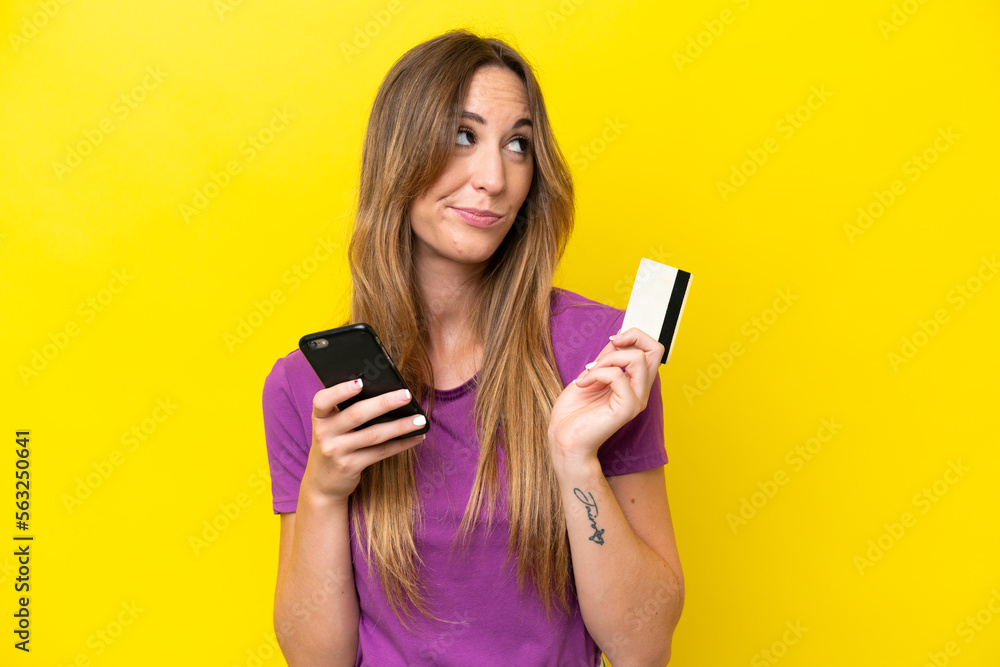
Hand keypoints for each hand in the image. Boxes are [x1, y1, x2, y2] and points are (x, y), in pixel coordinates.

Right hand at [302, 379, 426, 503]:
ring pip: (373, 435)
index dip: (340, 391)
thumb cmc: (333, 443)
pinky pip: (380, 453)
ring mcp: (336, 452)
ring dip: (400, 426)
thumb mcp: (331, 427)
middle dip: (384, 403)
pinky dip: (401, 444)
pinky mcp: (350, 467)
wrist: (322, 483)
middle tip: (406, 395)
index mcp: (319, 417)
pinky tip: (416, 437)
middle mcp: (324, 433)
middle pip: (357, 414)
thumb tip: (385, 392)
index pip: (323, 400)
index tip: (360, 382)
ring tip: (419, 419)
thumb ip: (346, 410)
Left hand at [548, 327, 663, 463]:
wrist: (563, 438)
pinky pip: (617, 376)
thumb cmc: (574, 411)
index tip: (613, 340)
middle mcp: (640, 391)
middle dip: (630, 338)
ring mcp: (636, 400)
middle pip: (656, 349)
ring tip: (589, 372)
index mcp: (634, 382)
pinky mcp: (627, 409)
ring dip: (608, 359)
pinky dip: (596, 373)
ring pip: (638, 359)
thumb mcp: (591, 374)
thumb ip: (607, 359)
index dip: (636, 335)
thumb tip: (618, 337)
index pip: (653, 350)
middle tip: (607, 347)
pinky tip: (582, 384)